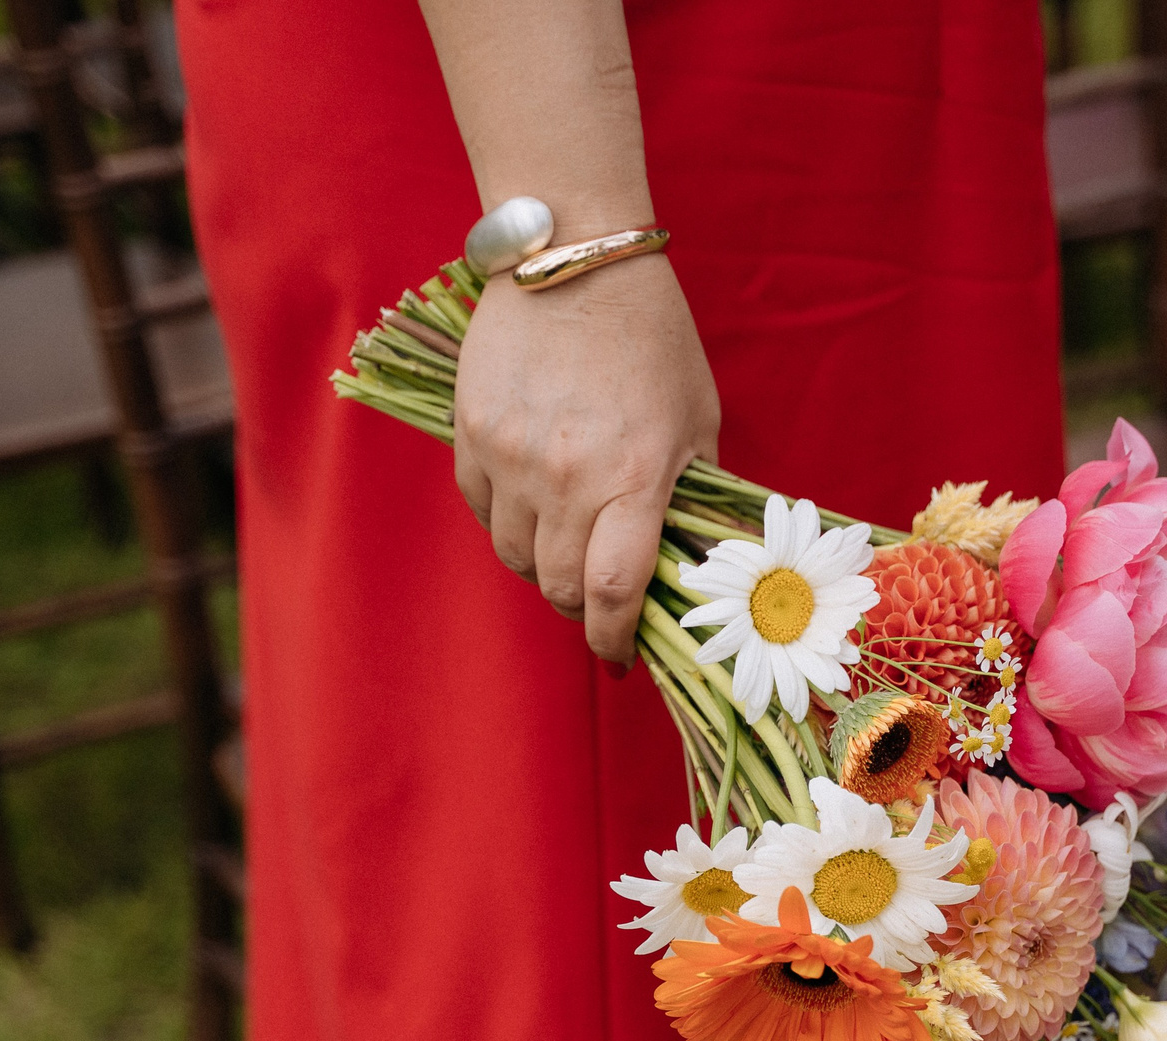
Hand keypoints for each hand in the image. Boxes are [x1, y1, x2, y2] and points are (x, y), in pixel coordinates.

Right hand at [452, 255, 719, 662]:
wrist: (572, 256)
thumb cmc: (651, 339)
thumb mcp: (696, 420)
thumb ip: (688, 495)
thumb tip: (687, 562)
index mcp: (633, 479)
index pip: (613, 593)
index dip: (614, 640)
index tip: (620, 657)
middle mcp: (565, 477)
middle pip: (558, 586)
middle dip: (582, 606)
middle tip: (600, 598)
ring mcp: (509, 456)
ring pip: (514, 555)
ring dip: (543, 565)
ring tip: (568, 543)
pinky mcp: (470, 433)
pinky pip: (481, 508)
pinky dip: (507, 521)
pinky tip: (532, 501)